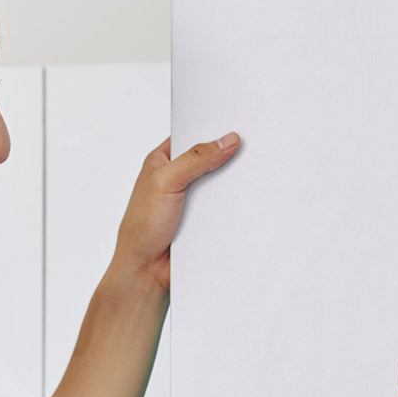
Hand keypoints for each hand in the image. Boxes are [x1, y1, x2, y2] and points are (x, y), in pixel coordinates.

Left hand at [113, 133, 240, 289]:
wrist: (147, 271)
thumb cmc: (142, 227)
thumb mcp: (166, 182)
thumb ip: (196, 159)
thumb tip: (226, 140)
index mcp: (162, 161)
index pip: (192, 136)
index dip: (212, 130)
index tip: (236, 125)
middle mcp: (178, 178)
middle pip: (211, 160)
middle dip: (228, 158)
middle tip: (251, 148)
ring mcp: (193, 200)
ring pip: (221, 184)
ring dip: (233, 185)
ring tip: (255, 173)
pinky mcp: (205, 221)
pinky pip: (225, 208)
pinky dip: (234, 207)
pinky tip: (247, 201)